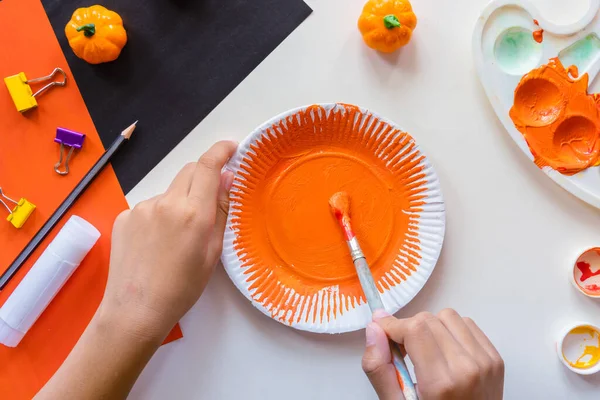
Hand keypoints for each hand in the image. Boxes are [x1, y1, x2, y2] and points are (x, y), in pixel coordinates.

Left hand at [99, 140, 236, 341]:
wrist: (136, 310)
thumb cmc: (182, 288)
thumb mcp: (212, 252)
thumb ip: (220, 212)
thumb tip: (227, 179)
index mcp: (193, 213)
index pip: (209, 167)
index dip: (221, 151)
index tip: (231, 147)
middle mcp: (166, 203)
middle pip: (189, 172)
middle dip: (202, 177)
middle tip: (209, 200)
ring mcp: (142, 208)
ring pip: (169, 192)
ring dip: (179, 202)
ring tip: (176, 238)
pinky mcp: (124, 216)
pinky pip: (150, 207)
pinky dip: (159, 216)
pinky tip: (156, 243)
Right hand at [362, 309, 503, 399]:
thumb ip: (379, 368)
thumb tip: (374, 328)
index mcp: (441, 383)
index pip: (414, 329)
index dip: (392, 326)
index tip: (384, 333)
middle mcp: (467, 368)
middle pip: (428, 319)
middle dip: (409, 330)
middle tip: (404, 352)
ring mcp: (485, 362)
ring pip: (448, 316)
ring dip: (431, 328)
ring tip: (427, 352)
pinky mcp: (495, 358)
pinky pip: (467, 324)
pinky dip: (451, 331)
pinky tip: (445, 352)